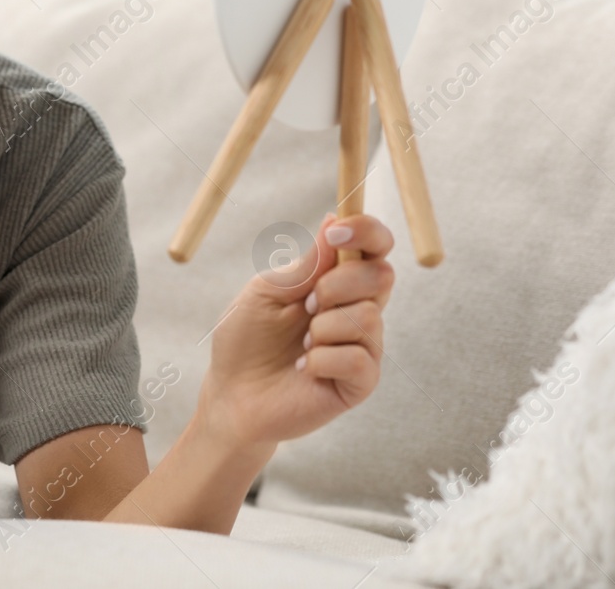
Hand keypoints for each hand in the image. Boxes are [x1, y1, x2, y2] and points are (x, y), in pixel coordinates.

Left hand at [197, 212, 395, 451]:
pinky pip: (358, 358)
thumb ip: (305, 265)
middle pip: (381, 275)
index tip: (337, 232)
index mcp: (338, 281)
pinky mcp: (360, 382)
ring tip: (301, 344)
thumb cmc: (247, 339)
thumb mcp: (267, 291)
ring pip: (368, 317)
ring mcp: (363, 346)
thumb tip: (333, 220)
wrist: (233, 394)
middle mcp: (359, 309)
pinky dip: (322, 360)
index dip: (366, 231)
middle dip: (337, 284)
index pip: (375, 247)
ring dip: (323, 328)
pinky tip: (305, 368)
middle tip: (305, 305)